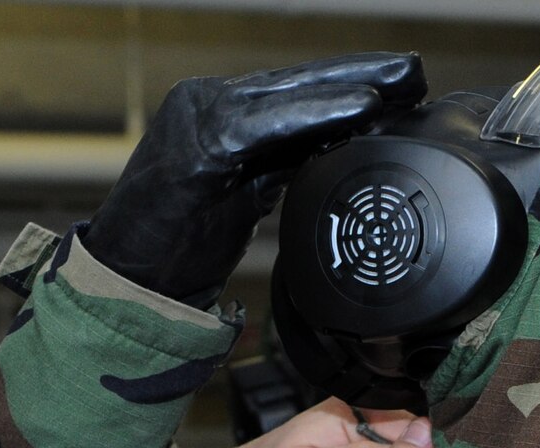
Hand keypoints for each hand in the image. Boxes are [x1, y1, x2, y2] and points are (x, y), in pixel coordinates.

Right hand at [88, 52, 425, 307]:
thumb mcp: (240, 200)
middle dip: (359, 77)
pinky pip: (268, 125)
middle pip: (297, 85)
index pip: (293, 94)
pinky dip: (316, 115)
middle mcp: (207, 105)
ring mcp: (199, 121)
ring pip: (288, 95)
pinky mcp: (199, 148)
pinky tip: (358, 108)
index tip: (400, 86)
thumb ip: (278, 170)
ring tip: (400, 83)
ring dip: (349, 88)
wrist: (124, 283)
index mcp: (218, 118)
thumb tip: (335, 156)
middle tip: (414, 71)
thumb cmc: (176, 250)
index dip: (346, 88)